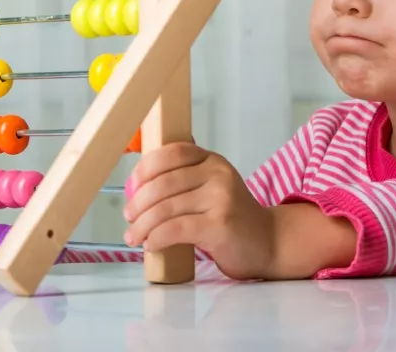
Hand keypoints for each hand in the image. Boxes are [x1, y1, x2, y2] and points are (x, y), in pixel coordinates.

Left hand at [122, 142, 274, 279]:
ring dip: (143, 224)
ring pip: (167, 207)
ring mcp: (221, 198)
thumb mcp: (211, 188)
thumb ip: (184, 180)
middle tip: (129, 217)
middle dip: (139, 202)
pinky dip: (157, 237)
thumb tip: (138, 185)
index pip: (174, 152)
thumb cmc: (231, 218)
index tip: (132, 185)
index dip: (147, 166)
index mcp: (213, 161)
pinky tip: (151, 244)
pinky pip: (176, 228)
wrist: (267, 242)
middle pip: (165, 182)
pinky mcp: (220, 225)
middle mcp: (218, 174)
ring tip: (133, 236)